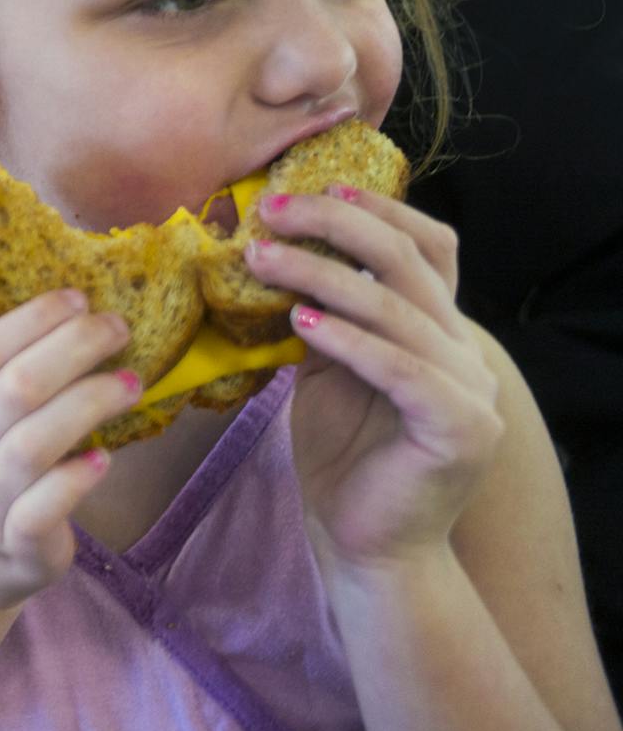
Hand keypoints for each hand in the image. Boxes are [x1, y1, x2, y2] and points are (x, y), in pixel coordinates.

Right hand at [0, 289, 137, 610]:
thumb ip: (1, 388)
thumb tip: (75, 325)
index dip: (30, 321)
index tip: (78, 299)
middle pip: (13, 391)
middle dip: (71, 350)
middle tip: (118, 330)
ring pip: (30, 446)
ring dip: (86, 406)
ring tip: (132, 383)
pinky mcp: (14, 547)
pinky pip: (40, 510)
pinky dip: (73, 481)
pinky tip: (104, 461)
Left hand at [249, 187, 502, 575]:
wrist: (363, 543)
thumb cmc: (341, 455)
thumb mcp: (325, 369)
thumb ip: (322, 314)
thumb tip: (274, 251)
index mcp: (439, 329)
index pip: (427, 247)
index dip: (378, 210)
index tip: (312, 187)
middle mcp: (464, 349)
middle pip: (408, 263)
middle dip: (335, 225)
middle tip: (269, 211)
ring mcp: (471, 389)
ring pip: (395, 309)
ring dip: (321, 275)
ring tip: (260, 259)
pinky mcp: (459, 428)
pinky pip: (399, 368)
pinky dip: (348, 339)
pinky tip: (299, 322)